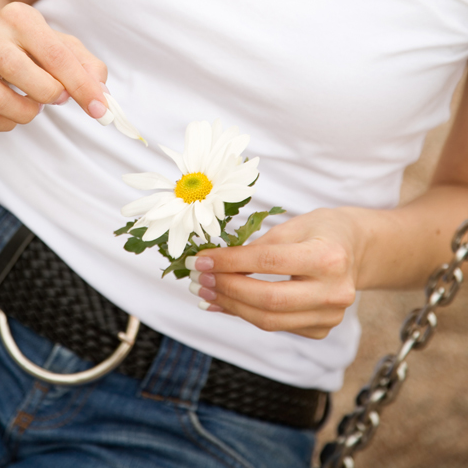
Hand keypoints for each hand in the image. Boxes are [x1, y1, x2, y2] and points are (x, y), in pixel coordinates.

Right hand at [0, 1, 107, 131]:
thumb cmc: (26, 45)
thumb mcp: (59, 43)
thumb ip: (85, 66)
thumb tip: (101, 94)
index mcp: (19, 17)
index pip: (55, 54)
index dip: (81, 85)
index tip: (100, 108)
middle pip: (19, 72)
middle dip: (47, 93)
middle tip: (58, 98)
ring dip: (25, 112)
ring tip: (33, 105)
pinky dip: (5, 123)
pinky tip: (12, 112)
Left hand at [188, 208, 360, 338]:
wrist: (356, 250)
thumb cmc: (322, 231)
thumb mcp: (294, 225)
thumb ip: (259, 245)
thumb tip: (216, 264)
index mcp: (329, 257)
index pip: (269, 262)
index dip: (230, 262)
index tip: (202, 260)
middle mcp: (334, 291)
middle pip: (268, 299)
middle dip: (227, 289)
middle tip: (198, 280)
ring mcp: (330, 316)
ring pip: (269, 320)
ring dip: (231, 307)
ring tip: (205, 293)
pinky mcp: (321, 330)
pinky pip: (276, 326)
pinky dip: (246, 315)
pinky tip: (225, 303)